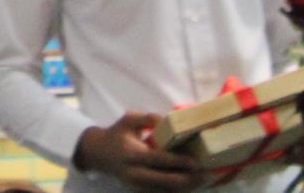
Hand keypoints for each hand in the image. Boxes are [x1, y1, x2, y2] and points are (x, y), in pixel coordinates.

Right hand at [74, 113, 202, 192]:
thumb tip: (169, 120)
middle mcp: (135, 173)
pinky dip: (176, 191)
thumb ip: (147, 118)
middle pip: (166, 181)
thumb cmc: (116, 134)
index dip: (179, 162)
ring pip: (166, 192)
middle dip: (188, 180)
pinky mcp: (139, 191)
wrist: (97, 154)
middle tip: (206, 175)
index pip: (159, 159)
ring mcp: (136, 185)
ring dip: (185, 188)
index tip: (196, 162)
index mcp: (132, 154)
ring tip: (202, 181)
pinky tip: (190, 186)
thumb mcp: (128, 120)